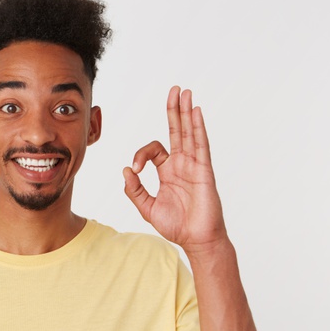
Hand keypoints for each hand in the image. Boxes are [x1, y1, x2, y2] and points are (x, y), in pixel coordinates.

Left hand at [123, 86, 227, 254]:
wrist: (196, 239)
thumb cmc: (176, 226)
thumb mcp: (147, 208)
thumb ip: (134, 190)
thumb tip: (126, 170)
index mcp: (168, 172)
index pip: (154, 150)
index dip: (141, 154)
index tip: (135, 168)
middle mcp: (182, 164)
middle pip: (177, 131)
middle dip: (174, 111)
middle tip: (174, 90)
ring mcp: (194, 165)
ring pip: (189, 133)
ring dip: (185, 112)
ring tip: (184, 92)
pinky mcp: (204, 170)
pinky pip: (201, 144)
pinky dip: (198, 127)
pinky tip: (195, 111)